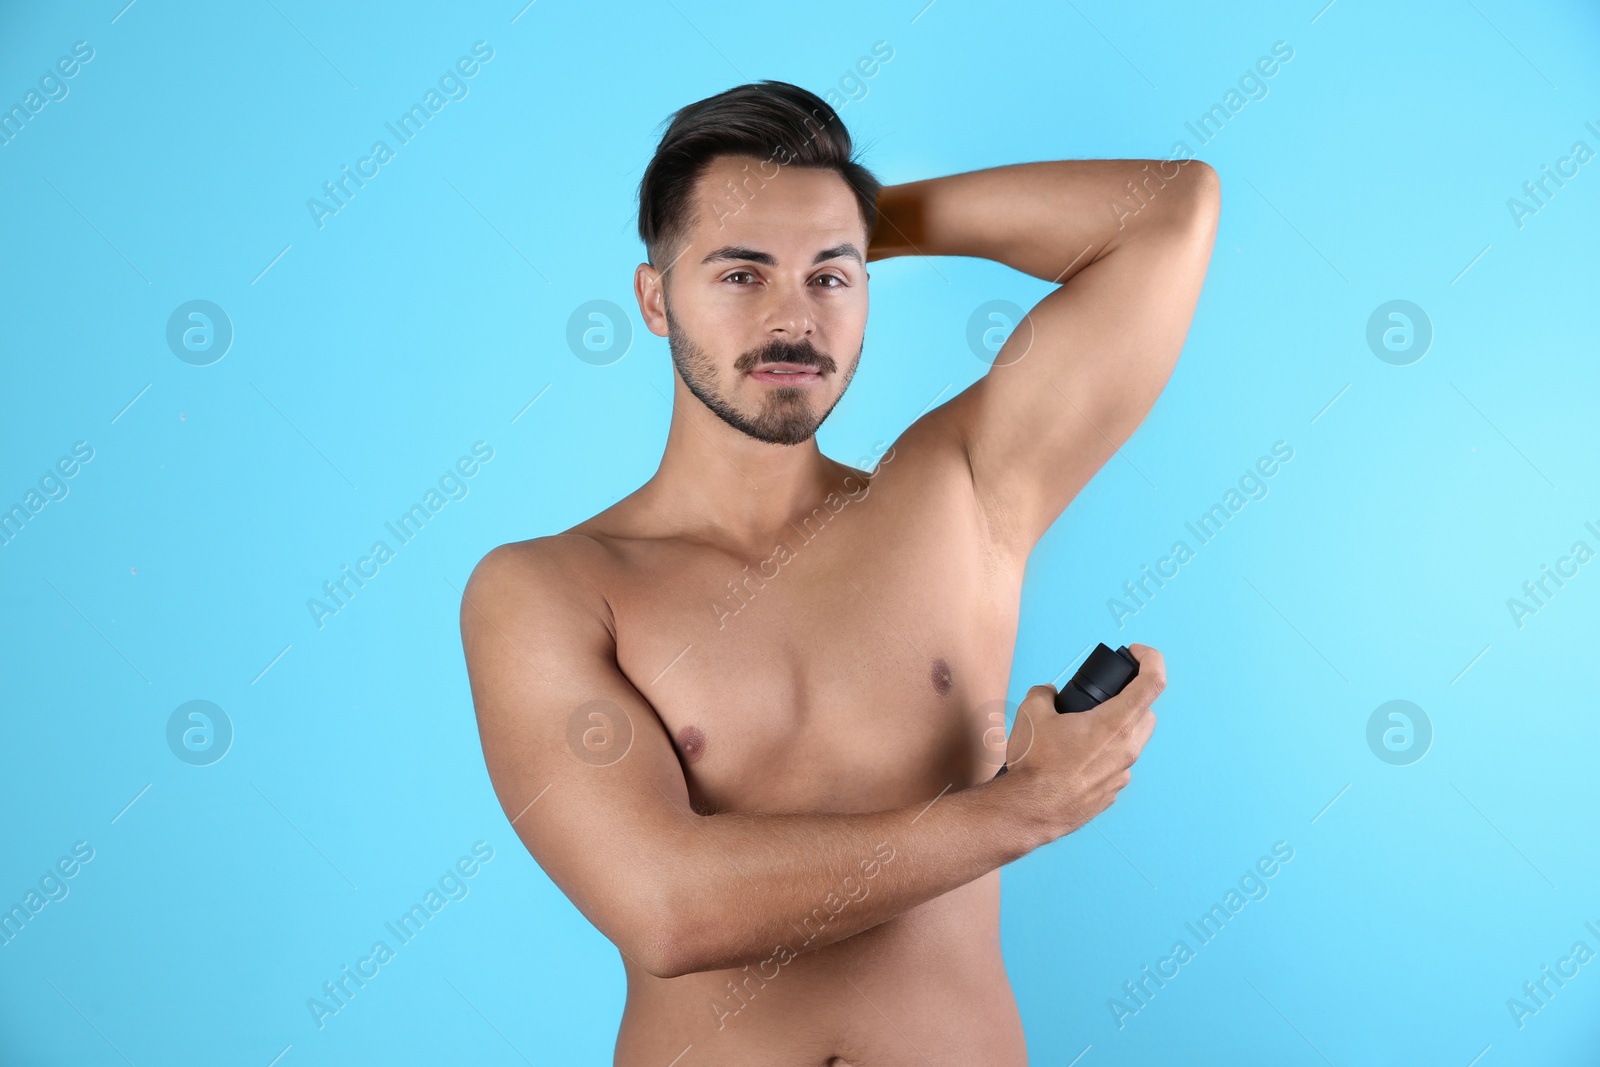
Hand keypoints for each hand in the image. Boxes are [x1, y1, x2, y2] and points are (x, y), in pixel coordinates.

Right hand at [1002, 644, 1164, 840]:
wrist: (1029, 810)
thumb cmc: (1035, 763)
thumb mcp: (1031, 711)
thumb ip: (1045, 693)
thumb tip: (1049, 694)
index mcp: (1115, 723)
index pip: (1153, 682)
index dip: (1151, 658)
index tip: (1138, 652)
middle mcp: (1127, 749)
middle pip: (1147, 713)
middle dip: (1131, 698)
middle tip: (1104, 697)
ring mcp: (1123, 774)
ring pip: (1132, 741)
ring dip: (1116, 729)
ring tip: (1082, 731)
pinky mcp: (1112, 792)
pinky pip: (1116, 765)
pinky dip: (1103, 756)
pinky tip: (1074, 758)